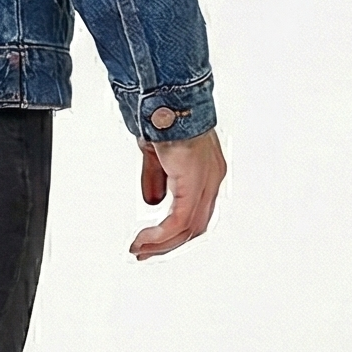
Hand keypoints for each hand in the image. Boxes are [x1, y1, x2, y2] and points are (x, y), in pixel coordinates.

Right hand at [132, 127, 225, 260]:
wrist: (165, 99)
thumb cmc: (163, 115)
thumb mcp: (156, 155)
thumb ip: (156, 179)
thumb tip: (153, 201)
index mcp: (207, 170)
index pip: (196, 210)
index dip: (175, 230)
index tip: (153, 240)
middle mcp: (212, 178)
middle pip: (195, 225)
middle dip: (168, 243)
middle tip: (144, 251)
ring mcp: (207, 181)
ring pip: (189, 228)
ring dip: (162, 243)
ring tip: (140, 248)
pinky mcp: (194, 184)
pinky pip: (179, 221)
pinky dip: (160, 235)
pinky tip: (145, 239)